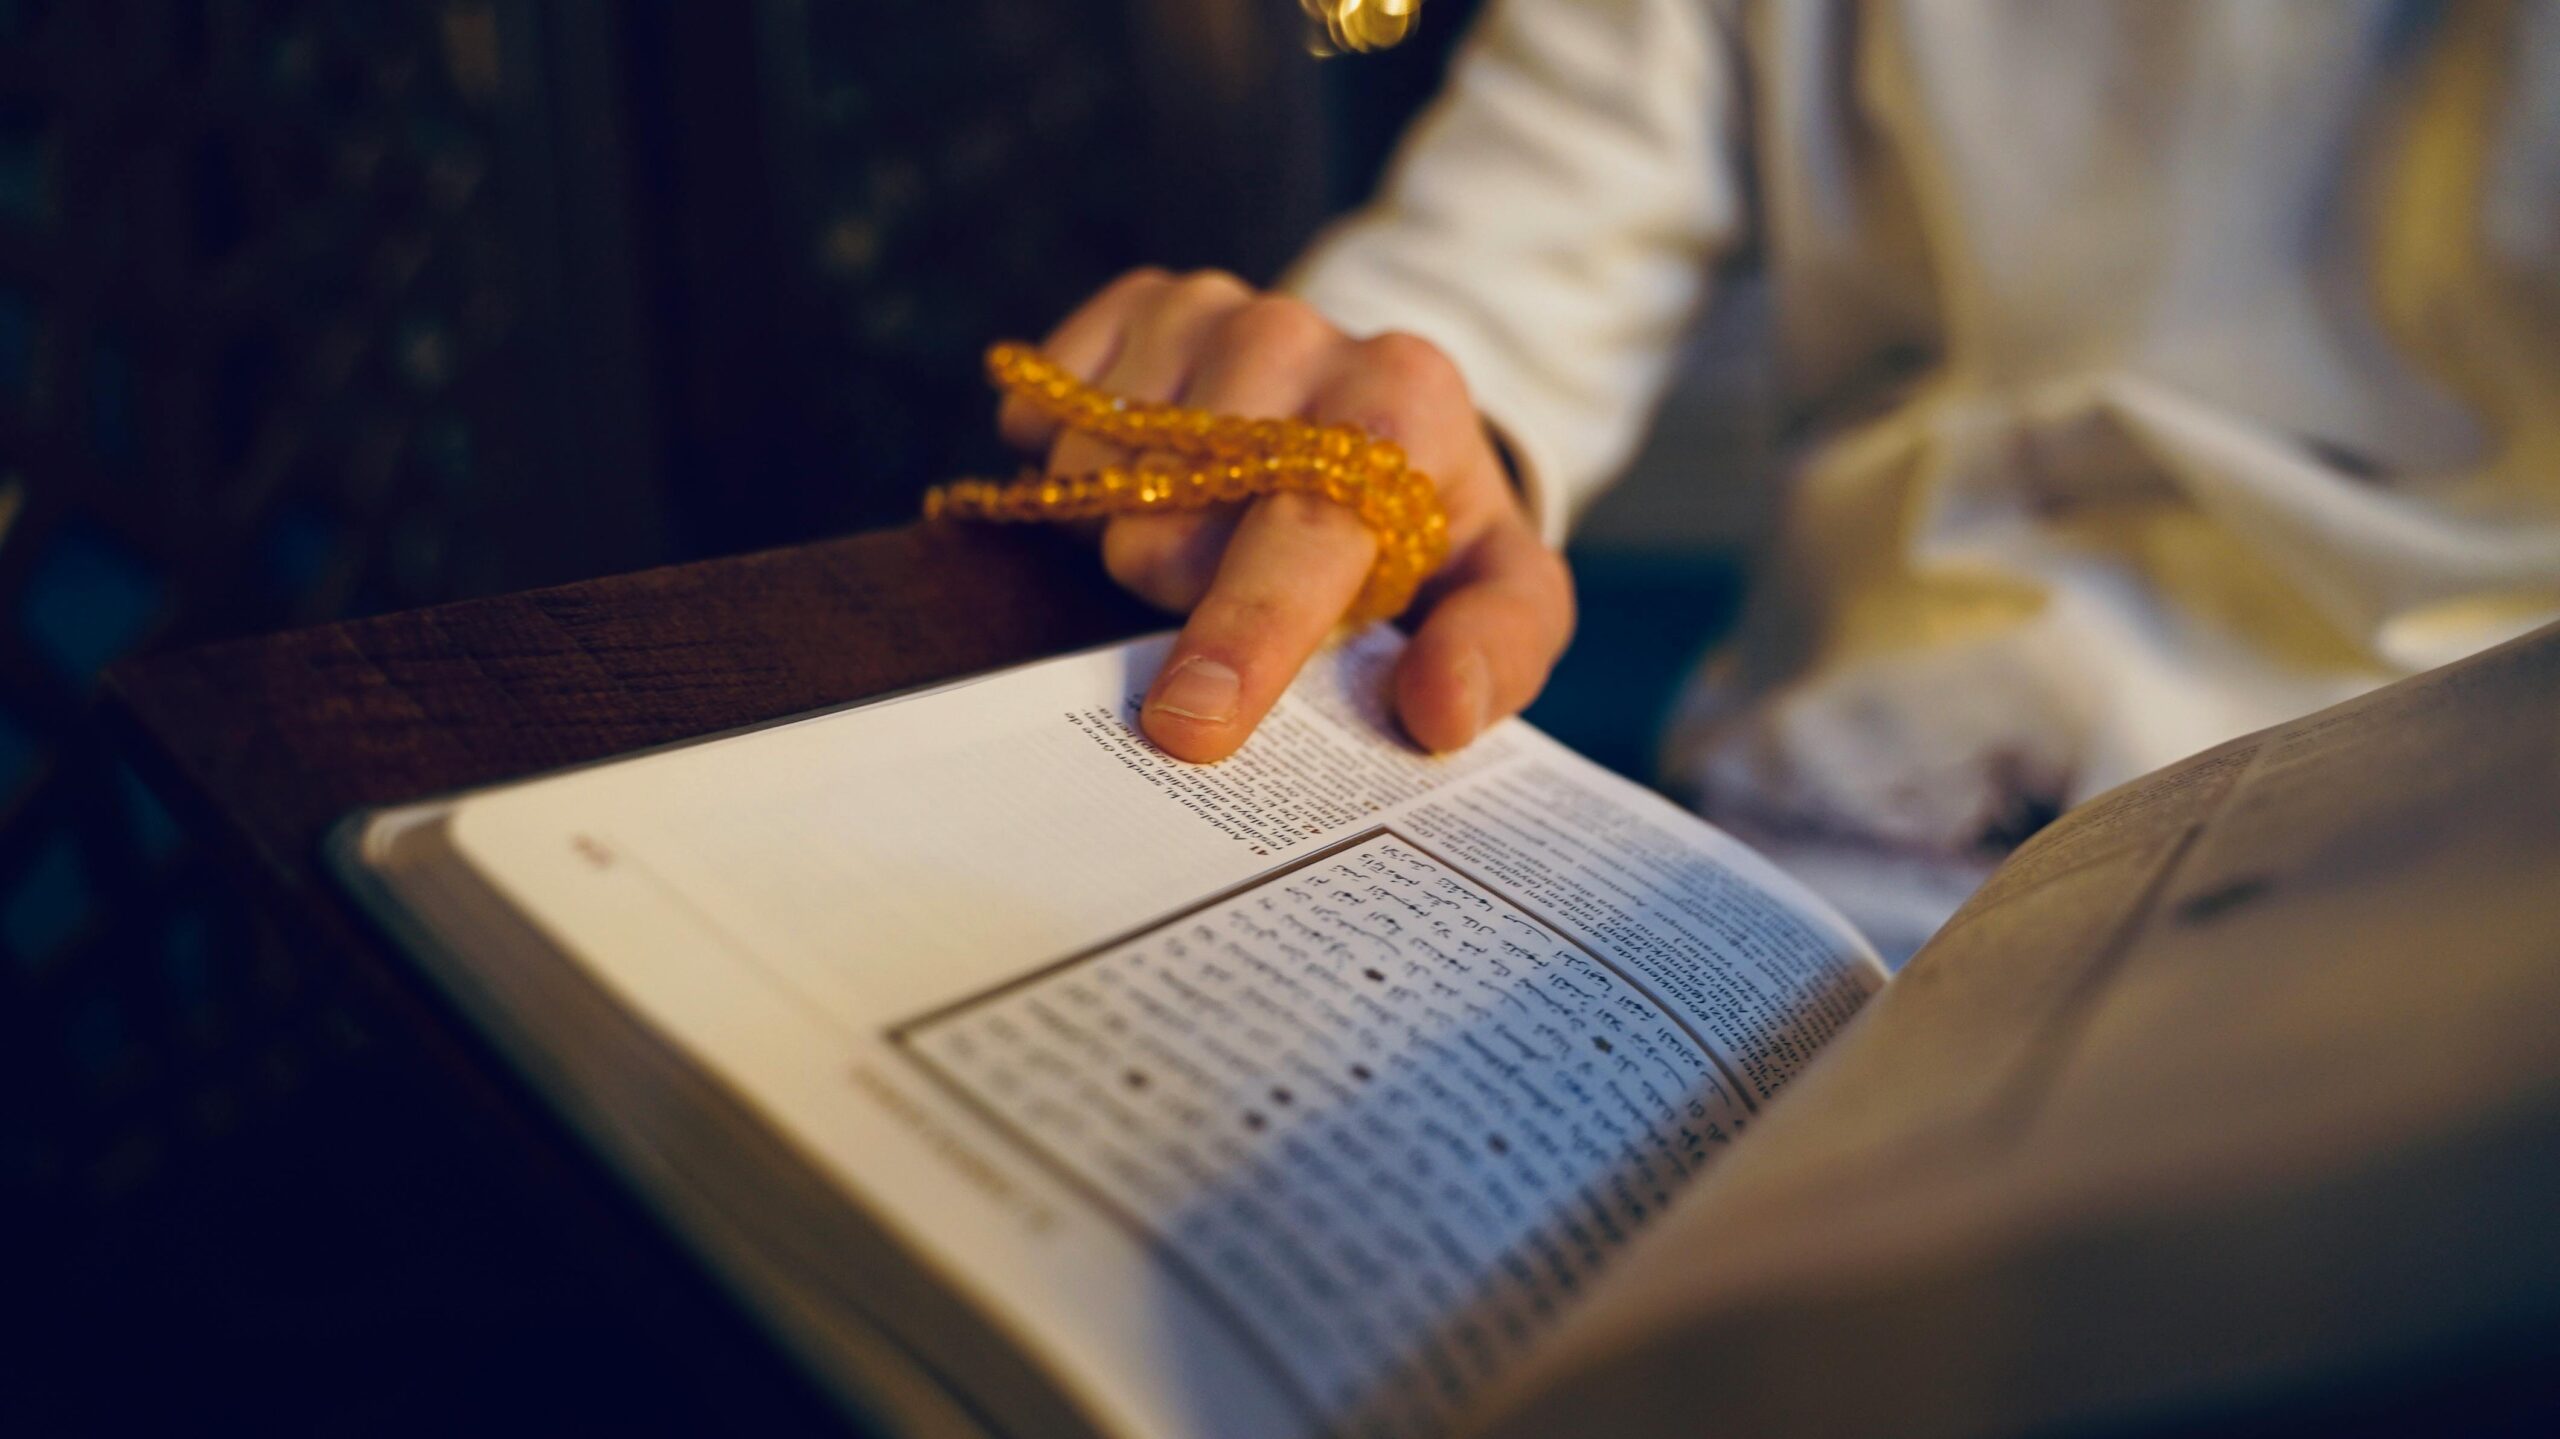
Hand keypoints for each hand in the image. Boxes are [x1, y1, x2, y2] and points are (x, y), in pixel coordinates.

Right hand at [1000, 268, 1574, 762]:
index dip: (1245, 634)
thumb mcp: (1507, 591)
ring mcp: (1210, 309)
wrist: (1390, 409)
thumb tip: (1440, 708)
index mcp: (1406, 403)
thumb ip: (1499, 652)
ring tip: (1208, 520)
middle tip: (1244, 580)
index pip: (1303, 535)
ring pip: (1090, 477)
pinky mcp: (1141, 302)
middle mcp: (1300, 334)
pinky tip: (1150, 466)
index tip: (1191, 720)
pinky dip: (1075, 459)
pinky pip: (1046, 409)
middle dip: (1186, 593)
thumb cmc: (1433, 525)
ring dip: (1132, 527)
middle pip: (1165, 530)